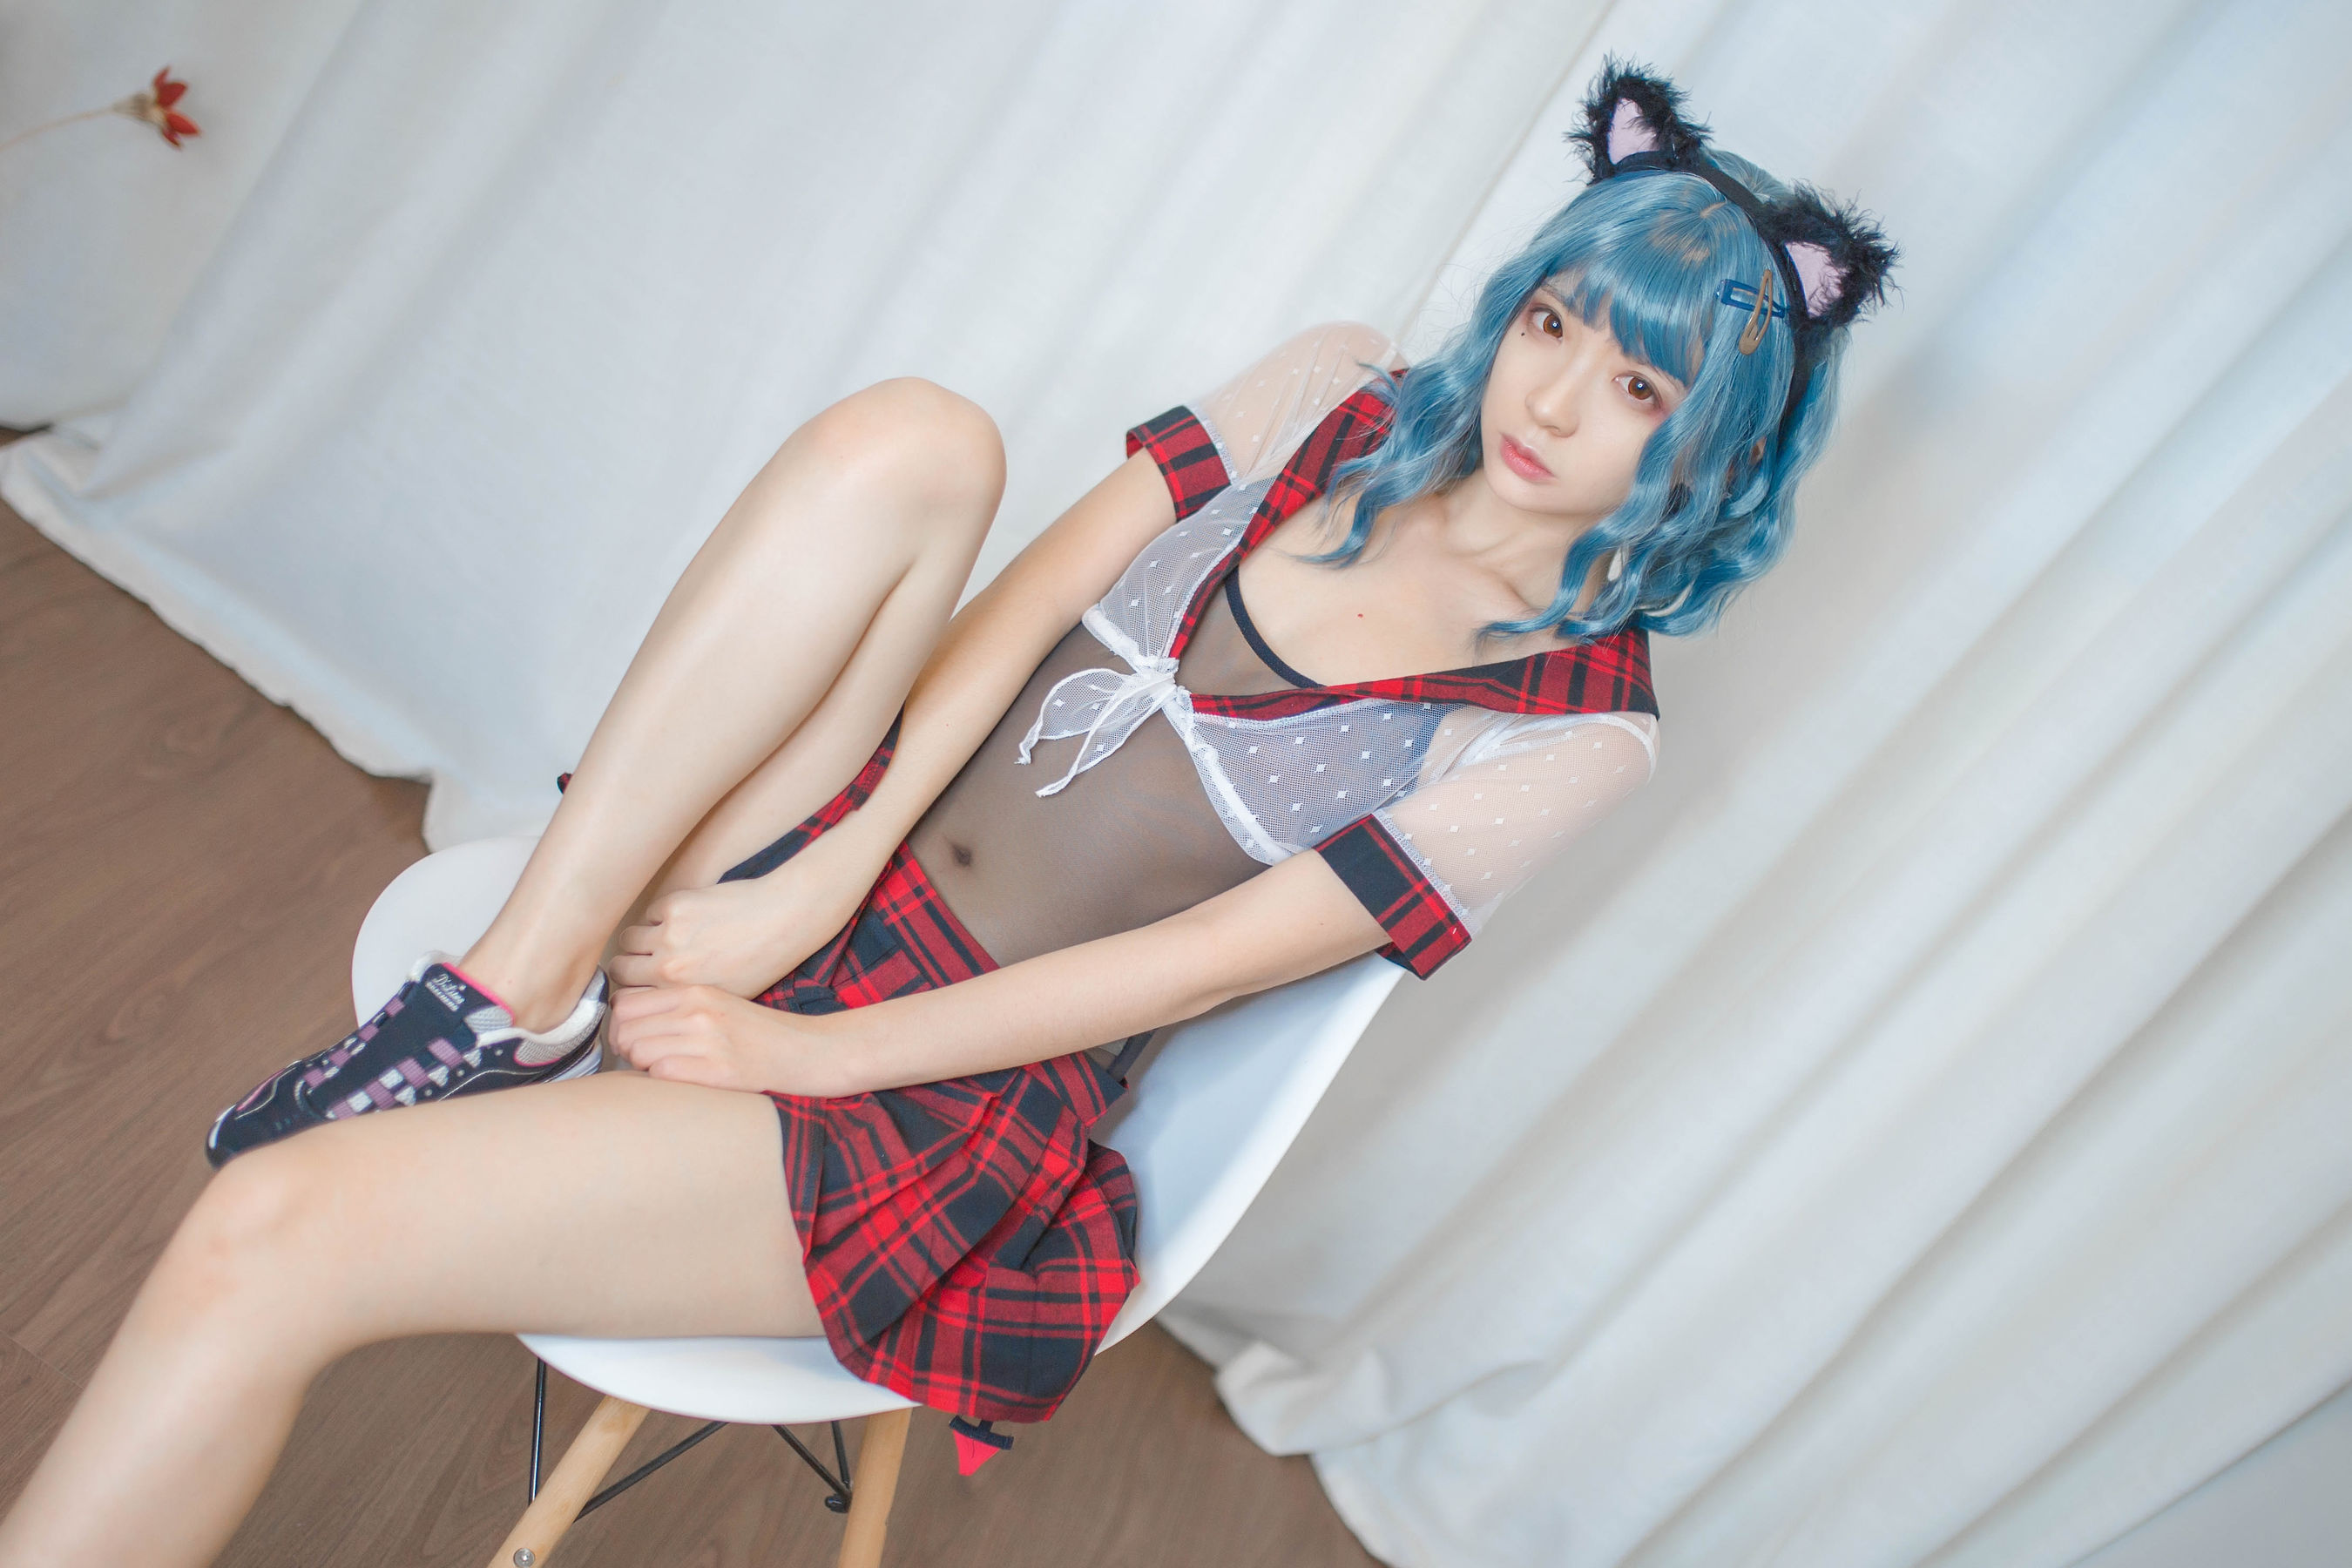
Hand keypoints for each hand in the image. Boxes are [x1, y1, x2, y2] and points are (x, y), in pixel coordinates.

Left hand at [607, 983, 846, 1094]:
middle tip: (645, 1058)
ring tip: (665, 1068)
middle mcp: (698, 1011)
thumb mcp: (716, 1003)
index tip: (633, 1037)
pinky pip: (661, 1073)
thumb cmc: (757, 1032)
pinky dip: (662, 1080)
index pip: (625, 1002)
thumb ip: (675, 1007)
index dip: (620, 1024)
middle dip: (626, 1048)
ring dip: (643, 1066)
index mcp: (695, 991)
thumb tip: (625, 1023)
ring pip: (638, 1052)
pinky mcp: (717, 1070)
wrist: (805, 1050)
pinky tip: (681, 1078)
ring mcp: (708, 1040)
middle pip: (625, 1029)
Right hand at [611, 876, 840, 998]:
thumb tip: (652, 1002)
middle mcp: (670, 967)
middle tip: (643, 961)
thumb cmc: (760, 960)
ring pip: (628, 938)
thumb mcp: (723, 995)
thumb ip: (684, 999)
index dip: (630, 991)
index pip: (628, 997)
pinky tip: (686, 919)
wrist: (784, 918)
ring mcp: (670, 934)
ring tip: (664, 939)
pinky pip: (650, 913)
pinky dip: (660, 916)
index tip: (635, 986)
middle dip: (629, 965)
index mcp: (682, 994)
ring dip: (641, 939)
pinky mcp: (675, 904)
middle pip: (619, 967)